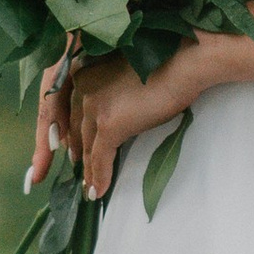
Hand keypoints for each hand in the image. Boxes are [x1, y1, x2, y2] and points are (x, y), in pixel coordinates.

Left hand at [47, 44, 202, 200]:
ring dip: (88, 170)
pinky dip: (99, 177)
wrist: (182, 63)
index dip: (71, 132)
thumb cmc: (165, 64)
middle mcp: (82, 86)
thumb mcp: (126, 75)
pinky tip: (99, 191)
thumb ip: (111, 91)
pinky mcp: (109, 124)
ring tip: (90, 187)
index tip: (73, 147)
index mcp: (83, 70)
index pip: (71, 108)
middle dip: (77, 151)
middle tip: (80, 169)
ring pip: (86, 146)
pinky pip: (100, 157)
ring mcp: (94, 105)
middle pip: (75, 128)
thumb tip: (113, 113)